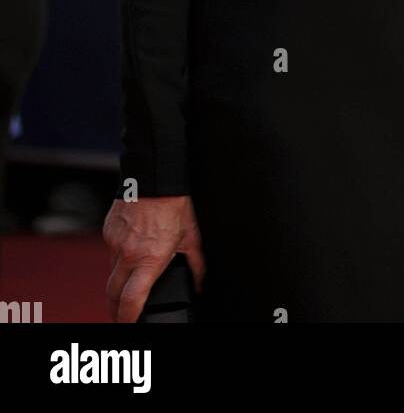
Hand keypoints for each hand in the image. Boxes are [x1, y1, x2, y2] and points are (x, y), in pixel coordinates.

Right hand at [103, 194, 205, 322]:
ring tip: (129, 283)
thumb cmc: (174, 203)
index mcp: (149, 259)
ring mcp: (115, 242)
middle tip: (122, 316)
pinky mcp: (108, 231)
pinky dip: (117, 258)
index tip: (130, 324)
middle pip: (112, 294)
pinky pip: (110, 252)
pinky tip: (130, 251)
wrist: (155, 175)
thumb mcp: (192, 236)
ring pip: (110, 272)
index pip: (131, 300)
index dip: (128, 319)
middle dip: (115, 310)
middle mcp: (128, 253)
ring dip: (117, 282)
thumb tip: (199, 282)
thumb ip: (195, 264)